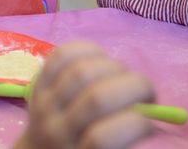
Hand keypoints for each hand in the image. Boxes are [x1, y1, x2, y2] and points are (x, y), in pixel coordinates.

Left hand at [14, 42, 153, 148]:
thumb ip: (124, 137)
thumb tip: (148, 112)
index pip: (102, 138)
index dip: (136, 125)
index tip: (149, 124)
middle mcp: (56, 131)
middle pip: (96, 99)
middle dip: (134, 87)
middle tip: (147, 93)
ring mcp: (44, 105)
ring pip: (81, 72)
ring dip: (114, 67)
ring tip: (124, 76)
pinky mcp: (38, 83)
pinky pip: (62, 56)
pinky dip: (88, 50)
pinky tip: (103, 58)